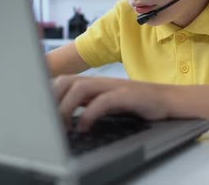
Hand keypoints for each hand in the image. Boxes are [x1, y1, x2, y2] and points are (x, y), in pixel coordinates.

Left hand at [52, 75, 169, 131]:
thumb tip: (62, 120)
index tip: (38, 115)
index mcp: (94, 84)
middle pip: (66, 80)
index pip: (62, 81)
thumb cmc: (137, 105)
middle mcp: (101, 82)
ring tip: (63, 127)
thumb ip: (88, 105)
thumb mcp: (107, 104)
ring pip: (80, 87)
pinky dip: (89, 114)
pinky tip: (84, 128)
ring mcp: (114, 86)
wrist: (169, 100)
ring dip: (66, 107)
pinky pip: (103, 101)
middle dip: (53, 100)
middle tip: (49, 123)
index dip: (47, 94)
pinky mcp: (127, 94)